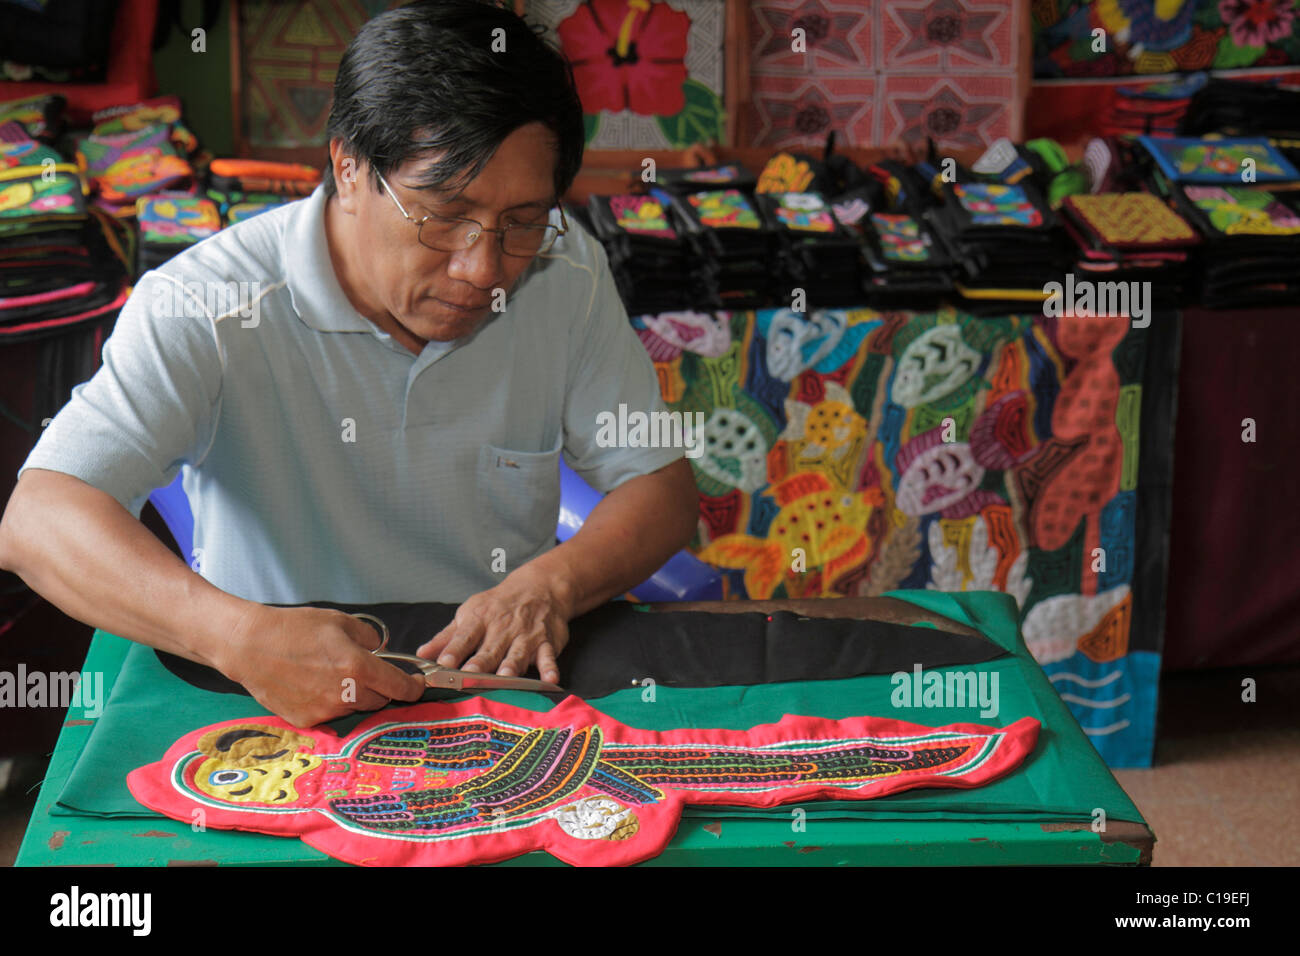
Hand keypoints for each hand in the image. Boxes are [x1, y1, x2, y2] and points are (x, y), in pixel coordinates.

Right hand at [216, 605, 425, 726]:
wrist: (249, 646)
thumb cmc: (294, 629)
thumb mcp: (339, 621)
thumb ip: (368, 637)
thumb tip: (381, 651)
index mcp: (357, 667)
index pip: (399, 687)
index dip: (413, 687)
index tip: (417, 685)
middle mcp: (344, 694)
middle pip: (379, 700)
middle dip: (378, 688)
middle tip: (362, 672)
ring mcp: (324, 710)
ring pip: (354, 708)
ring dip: (353, 696)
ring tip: (329, 675)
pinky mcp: (306, 720)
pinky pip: (330, 714)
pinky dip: (329, 703)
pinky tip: (312, 685)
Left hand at [416, 567, 574, 684]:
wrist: (539, 587)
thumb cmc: (498, 605)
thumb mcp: (470, 614)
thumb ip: (447, 638)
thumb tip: (421, 655)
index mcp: (480, 620)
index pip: (464, 636)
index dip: (454, 649)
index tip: (443, 662)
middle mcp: (503, 628)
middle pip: (490, 648)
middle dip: (480, 662)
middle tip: (469, 674)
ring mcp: (526, 636)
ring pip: (518, 653)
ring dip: (512, 664)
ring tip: (505, 676)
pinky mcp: (547, 643)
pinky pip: (549, 657)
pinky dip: (550, 668)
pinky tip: (550, 680)